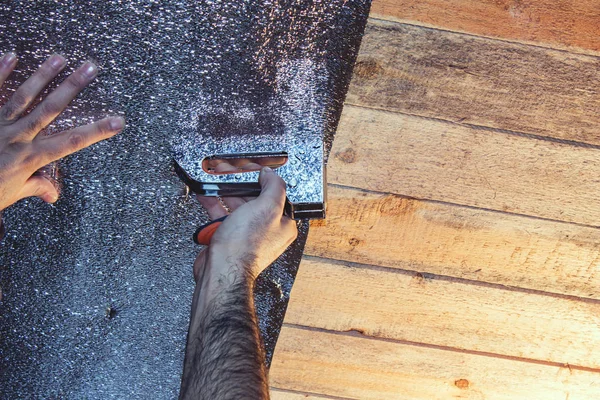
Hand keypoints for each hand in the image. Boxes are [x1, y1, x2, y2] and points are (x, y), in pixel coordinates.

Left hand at [0, 52, 123, 210]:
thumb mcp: (11, 195)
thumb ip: (33, 188)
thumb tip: (53, 195)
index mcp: (30, 158)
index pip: (71, 142)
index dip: (97, 131)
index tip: (117, 121)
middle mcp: (17, 138)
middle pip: (51, 109)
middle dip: (72, 87)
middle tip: (90, 68)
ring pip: (24, 96)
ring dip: (43, 75)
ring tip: (59, 57)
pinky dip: (0, 72)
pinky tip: (12, 56)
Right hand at [181, 167, 294, 397]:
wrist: (221, 270)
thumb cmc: (245, 246)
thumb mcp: (267, 207)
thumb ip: (273, 187)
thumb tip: (271, 175)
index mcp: (283, 225)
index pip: (276, 195)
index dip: (264, 179)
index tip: (253, 168)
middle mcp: (265, 230)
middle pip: (254, 198)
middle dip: (240, 183)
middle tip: (229, 169)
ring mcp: (245, 234)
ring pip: (235, 205)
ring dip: (224, 190)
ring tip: (214, 176)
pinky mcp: (226, 238)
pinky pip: (221, 215)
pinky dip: (213, 203)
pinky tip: (205, 192)